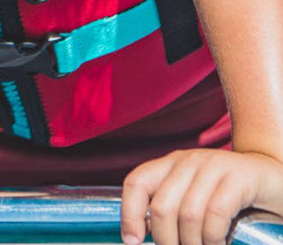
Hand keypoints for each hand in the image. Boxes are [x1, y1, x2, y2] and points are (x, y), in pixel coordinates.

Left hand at [121, 148, 282, 244]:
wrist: (273, 178)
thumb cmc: (231, 197)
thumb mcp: (195, 199)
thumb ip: (172, 209)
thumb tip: (144, 234)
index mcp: (170, 165)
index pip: (136, 183)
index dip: (129, 213)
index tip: (132, 241)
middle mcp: (187, 161)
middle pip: (162, 207)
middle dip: (167, 241)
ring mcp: (212, 166)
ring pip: (188, 214)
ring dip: (193, 244)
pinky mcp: (238, 177)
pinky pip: (216, 213)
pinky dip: (214, 238)